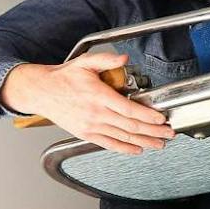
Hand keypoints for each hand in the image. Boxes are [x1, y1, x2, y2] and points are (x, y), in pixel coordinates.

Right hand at [0, 52, 173, 154]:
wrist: (40, 91)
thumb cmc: (63, 77)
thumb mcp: (84, 62)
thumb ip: (106, 60)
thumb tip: (124, 59)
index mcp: (98, 95)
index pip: (129, 109)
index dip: (148, 116)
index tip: (162, 119)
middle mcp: (96, 113)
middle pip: (131, 126)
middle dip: (153, 131)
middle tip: (169, 134)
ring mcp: (91, 126)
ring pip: (123, 137)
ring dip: (144, 142)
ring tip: (160, 143)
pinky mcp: (86, 133)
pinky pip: (109, 144)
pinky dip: (125, 149)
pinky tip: (137, 149)